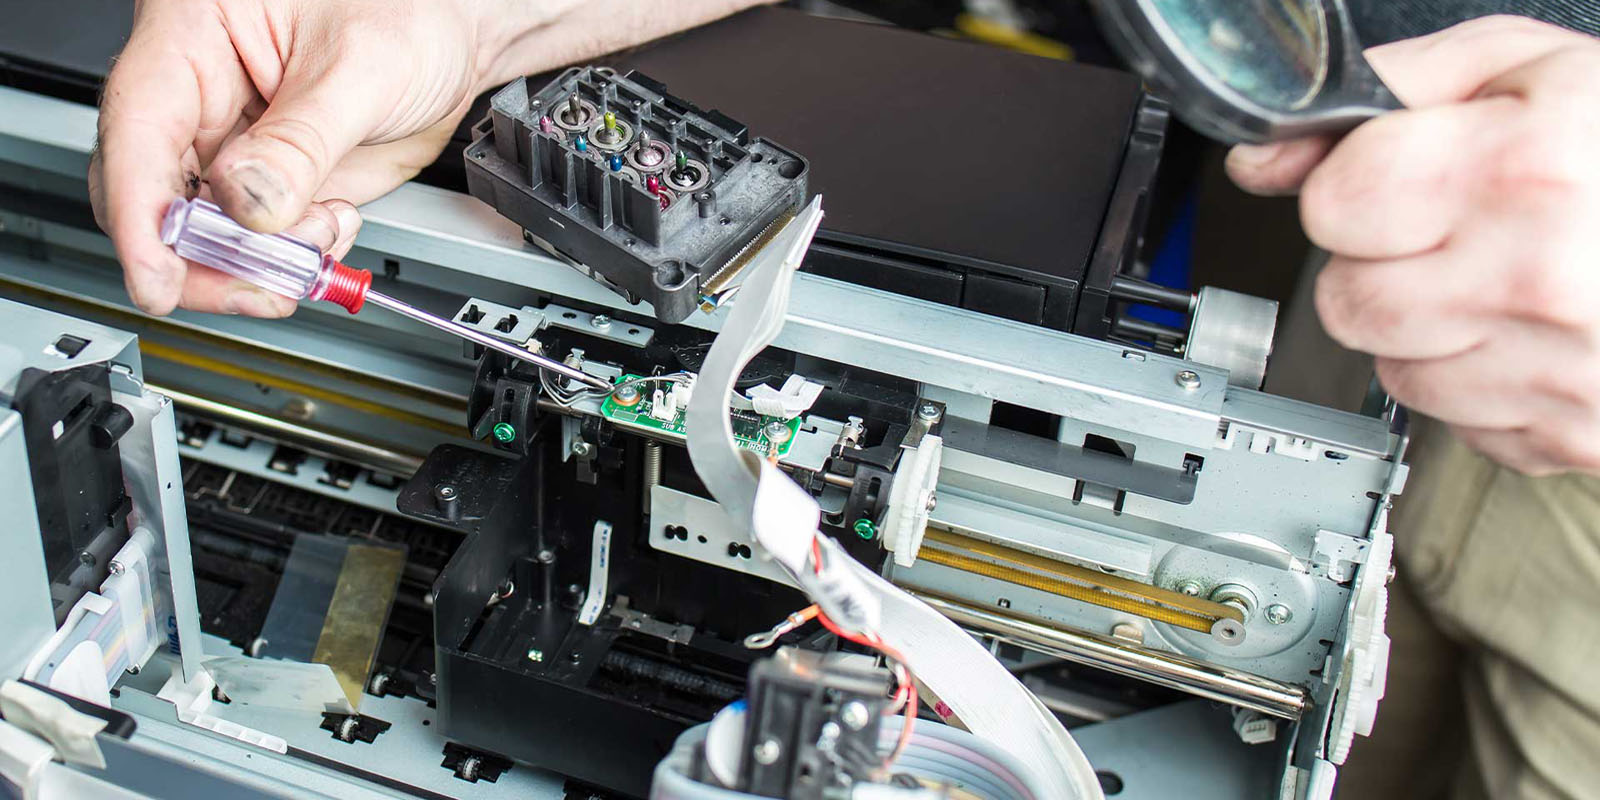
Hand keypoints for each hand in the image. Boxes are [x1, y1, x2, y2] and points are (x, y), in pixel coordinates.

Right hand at [91, 0, 766, 317]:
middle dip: (211, 253)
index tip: (167, 280)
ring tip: (312, 267)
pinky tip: (334, 251)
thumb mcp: (364, 65)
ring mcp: (271, 132)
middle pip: (177, 193)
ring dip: (267, 262)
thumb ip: (299, 145)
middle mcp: (229, 89)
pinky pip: (294, 226)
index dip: (142, 220)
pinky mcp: (320, 162)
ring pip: (234, 222)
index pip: (136, 139)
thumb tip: (252, 209)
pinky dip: (311, 251)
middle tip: (260, 286)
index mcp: (204, 36)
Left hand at [1227, 16, 1599, 474]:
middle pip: (1347, 300)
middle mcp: (1538, 279)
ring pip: (1392, 367)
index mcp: (1525, 172)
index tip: (1389, 179)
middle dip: (1380, 262)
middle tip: (1453, 228)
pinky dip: (1479, 381)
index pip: (1334, 205)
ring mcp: (1559, 369)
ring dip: (1426, 326)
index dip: (1351, 187)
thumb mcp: (1535, 68)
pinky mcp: (1572, 435)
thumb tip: (1269, 149)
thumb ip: (1395, 91)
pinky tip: (1533, 332)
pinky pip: (1456, 421)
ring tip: (1504, 276)